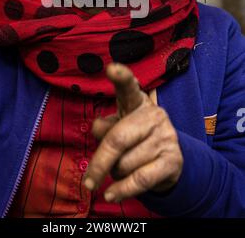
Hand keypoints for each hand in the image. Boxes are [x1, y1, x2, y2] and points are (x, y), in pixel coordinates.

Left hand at [83, 62, 182, 202]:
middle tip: (88, 181)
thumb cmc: (134, 138)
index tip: (111, 68)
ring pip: (124, 164)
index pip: (128, 88)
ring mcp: (166, 136)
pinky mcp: (173, 160)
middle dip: (99, 163)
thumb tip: (99, 130)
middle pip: (117, 139)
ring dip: (115, 174)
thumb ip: (105, 127)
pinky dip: (122, 191)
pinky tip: (112, 194)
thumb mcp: (119, 127)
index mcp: (136, 102)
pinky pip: (139, 180)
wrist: (169, 159)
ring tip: (123, 168)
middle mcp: (154, 115)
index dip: (121, 77)